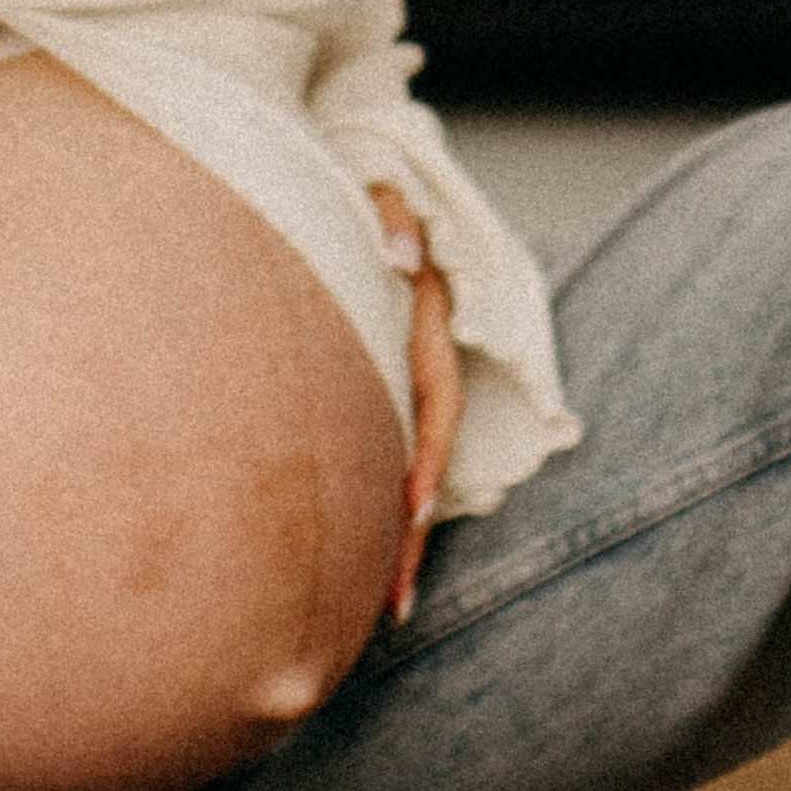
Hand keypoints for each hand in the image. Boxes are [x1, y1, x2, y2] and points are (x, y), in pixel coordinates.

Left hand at [367, 179, 462, 625]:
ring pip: (405, 468)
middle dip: (412, 533)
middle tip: (394, 606)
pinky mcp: (377, 391)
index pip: (434, 402)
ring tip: (385, 607)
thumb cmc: (360, 192)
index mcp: (425, 327)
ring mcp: (399, 382)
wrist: (357, 183)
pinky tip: (355, 557)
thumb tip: (397, 259)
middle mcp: (419, 364)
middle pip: (424, 459)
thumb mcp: (381, 194)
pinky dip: (376, 506)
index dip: (425, 458)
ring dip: (398, 535)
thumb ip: (391, 222)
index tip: (411, 511)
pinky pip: (381, 456)